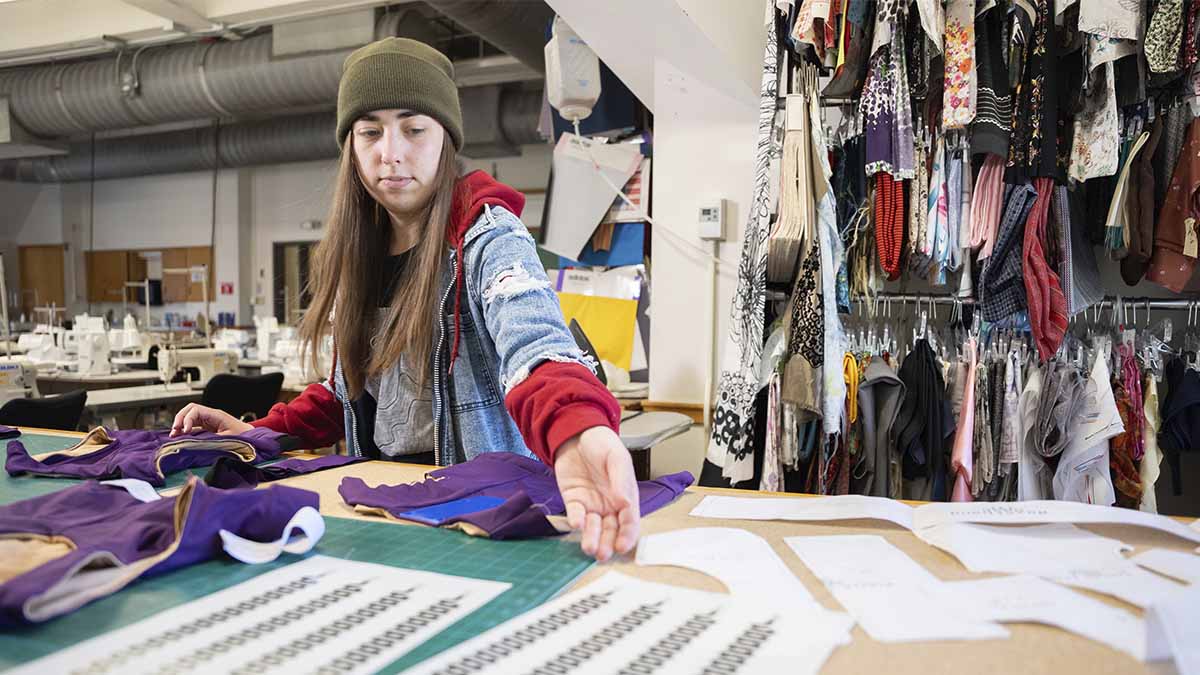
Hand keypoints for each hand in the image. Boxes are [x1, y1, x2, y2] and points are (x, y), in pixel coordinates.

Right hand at [170, 403, 253, 436]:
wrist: (253, 439)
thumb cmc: (244, 437)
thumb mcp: (227, 439)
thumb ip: (211, 440)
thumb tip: (195, 443)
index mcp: (216, 415)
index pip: (195, 410)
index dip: (187, 419)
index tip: (185, 431)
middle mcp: (210, 416)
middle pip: (189, 410)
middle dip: (179, 419)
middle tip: (174, 432)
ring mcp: (208, 421)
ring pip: (188, 418)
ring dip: (180, 425)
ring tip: (174, 435)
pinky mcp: (207, 429)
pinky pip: (192, 426)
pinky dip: (184, 431)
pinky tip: (180, 438)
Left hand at [553, 426, 639, 561]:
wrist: (578, 433)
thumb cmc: (603, 445)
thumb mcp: (617, 458)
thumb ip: (621, 480)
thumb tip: (624, 503)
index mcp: (626, 496)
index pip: (629, 520)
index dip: (627, 534)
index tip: (622, 545)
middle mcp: (609, 505)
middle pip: (611, 529)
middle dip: (608, 543)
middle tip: (604, 554)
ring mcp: (591, 504)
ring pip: (593, 527)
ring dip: (592, 538)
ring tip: (590, 548)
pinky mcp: (573, 500)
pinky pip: (575, 513)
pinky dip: (576, 519)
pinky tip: (577, 523)